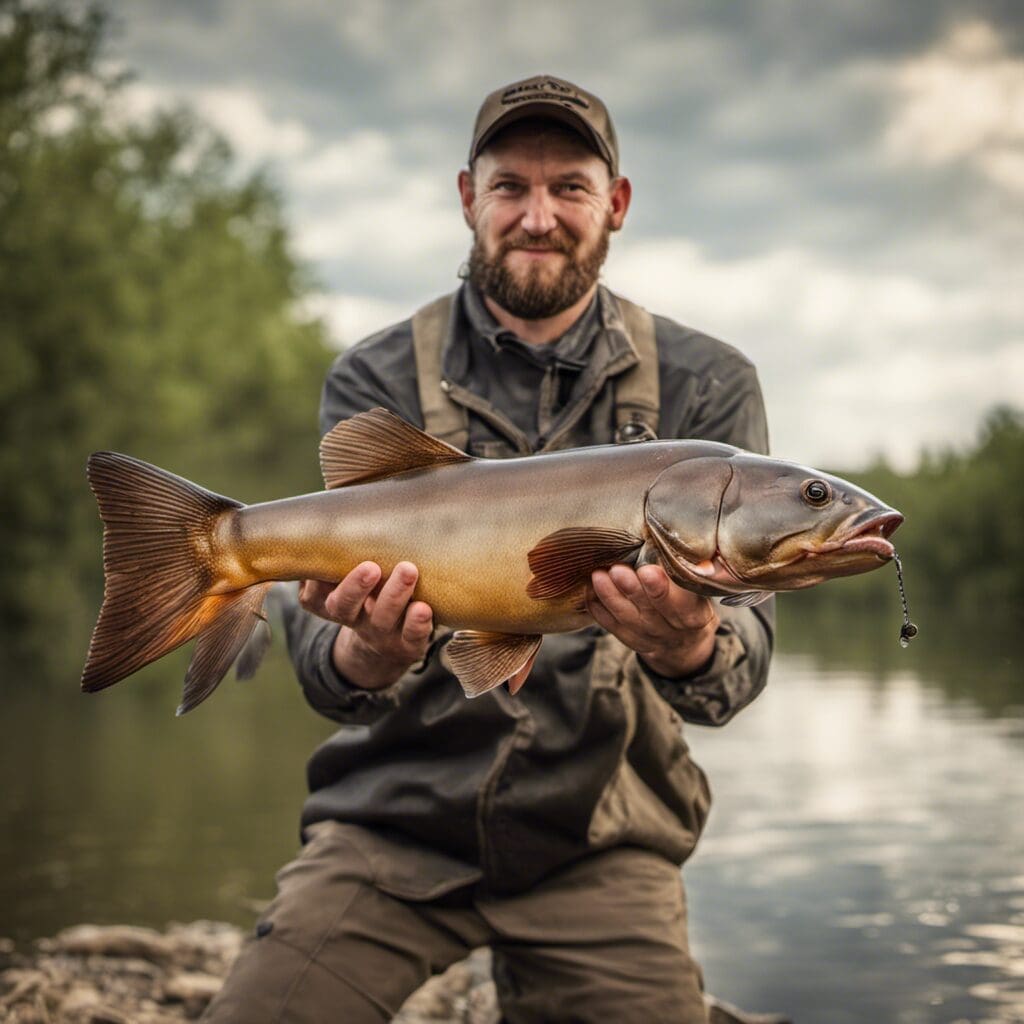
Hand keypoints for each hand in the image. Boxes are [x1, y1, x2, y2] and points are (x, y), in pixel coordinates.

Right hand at [299, 561, 433, 689]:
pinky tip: (424, 608)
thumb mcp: (344, 586)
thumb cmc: (367, 600)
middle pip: (346, 607)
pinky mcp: (409, 644)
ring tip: (408, 570)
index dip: (317, 584)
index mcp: (332, 605)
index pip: (314, 598)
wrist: (386, 646)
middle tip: (370, 567)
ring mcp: (382, 634)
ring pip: (383, 617)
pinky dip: (419, 624)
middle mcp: (354, 620)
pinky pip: (413, 636)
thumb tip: (322, 537)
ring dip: (395, 594)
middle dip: (355, 587)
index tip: (328, 563)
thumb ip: (333, 566)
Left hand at [587, 564, 718, 677]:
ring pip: (627, 617)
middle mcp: (671, 630)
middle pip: (650, 610)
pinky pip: (611, 626)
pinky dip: (599, 608)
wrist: (683, 642)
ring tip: (598, 575)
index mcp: (694, 615)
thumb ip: (694, 572)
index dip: (663, 589)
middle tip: (617, 569)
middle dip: (632, 589)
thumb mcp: (701, 590)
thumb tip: (686, 549)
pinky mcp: (630, 639)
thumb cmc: (692, 602)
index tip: (648, 571)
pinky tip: (589, 590)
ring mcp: (648, 637)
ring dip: (610, 596)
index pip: (681, 604)